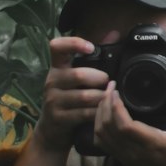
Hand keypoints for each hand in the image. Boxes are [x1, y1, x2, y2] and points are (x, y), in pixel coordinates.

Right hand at [35, 35, 107, 153]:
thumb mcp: (75, 79)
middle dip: (99, 79)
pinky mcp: (59, 118)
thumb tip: (114, 33)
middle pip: (78, 75)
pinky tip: (103, 112)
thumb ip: (93, 59)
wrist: (51, 132)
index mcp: (56, 68)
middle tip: (108, 83)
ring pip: (84, 96)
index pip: (57, 47)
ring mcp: (53, 101)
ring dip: (102, 97)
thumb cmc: (68, 100)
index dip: (74, 43)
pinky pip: (84, 114)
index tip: (91, 48)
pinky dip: (98, 112)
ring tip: (109, 97)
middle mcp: (52, 82)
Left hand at [93, 78, 165, 165]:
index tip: (116, 89)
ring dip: (100, 115)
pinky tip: (106, 116)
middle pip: (107, 128)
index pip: (124, 126)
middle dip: (105, 105)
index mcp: (152, 143)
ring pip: (102, 136)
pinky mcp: (124, 161)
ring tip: (106, 99)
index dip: (115, 106)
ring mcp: (127, 159)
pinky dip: (99, 128)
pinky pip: (103, 144)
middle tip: (110, 87)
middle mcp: (135, 153)